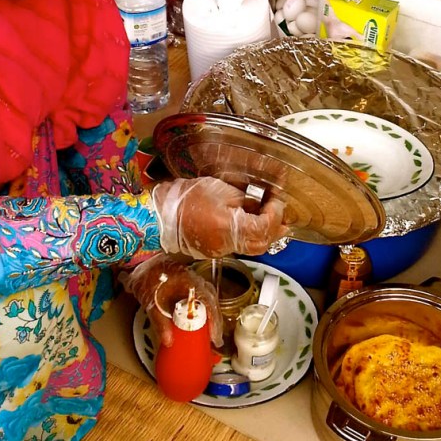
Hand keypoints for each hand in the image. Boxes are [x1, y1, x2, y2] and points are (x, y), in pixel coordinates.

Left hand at [119, 253, 222, 346]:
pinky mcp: (186, 281)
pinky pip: (201, 294)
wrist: (139, 258)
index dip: (214, 322)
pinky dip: (203, 307)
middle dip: (215, 321)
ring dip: (211, 314)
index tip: (215, 337)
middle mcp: (195, 280)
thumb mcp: (151, 303)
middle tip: (215, 338)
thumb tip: (169, 341)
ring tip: (210, 330)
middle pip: (212, 301)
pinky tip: (199, 317)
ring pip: (208, 297)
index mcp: (190, 284)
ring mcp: (192, 279)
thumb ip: (160, 323)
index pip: (209, 304)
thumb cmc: (146, 276)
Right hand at [152, 176, 286, 258]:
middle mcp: (227, 244)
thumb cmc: (184, 199)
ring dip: (267, 233)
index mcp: (228, 228)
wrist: (158, 216)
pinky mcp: (215, 250)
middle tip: (282, 212)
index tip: (276, 199)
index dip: (275, 213)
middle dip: (276, 228)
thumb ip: (244, 200)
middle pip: (262, 244)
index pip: (264, 227)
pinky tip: (252, 223)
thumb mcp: (219, 190)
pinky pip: (241, 246)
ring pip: (254, 248)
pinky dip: (252, 235)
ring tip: (272, 217)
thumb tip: (261, 204)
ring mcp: (220, 250)